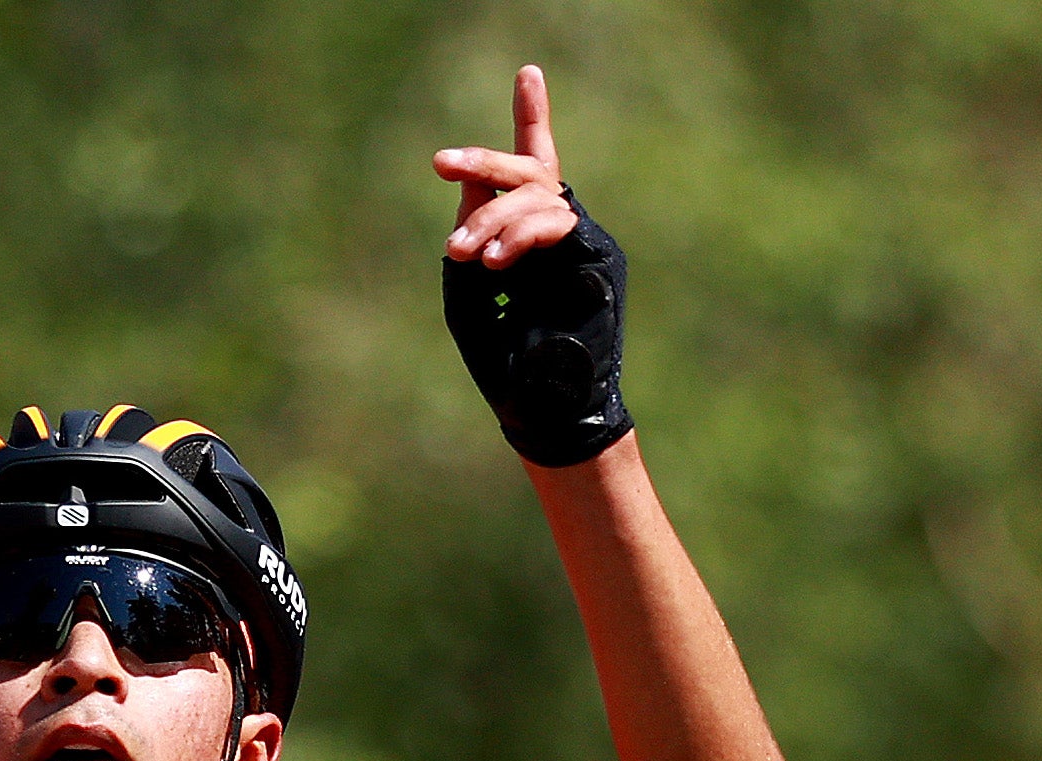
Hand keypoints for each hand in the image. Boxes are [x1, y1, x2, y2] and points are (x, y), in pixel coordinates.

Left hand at [434, 66, 633, 467]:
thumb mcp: (469, 292)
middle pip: (531, 173)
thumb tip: (472, 191)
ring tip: (465, 255)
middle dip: (486, 162)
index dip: (532, 120)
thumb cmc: (502, 361)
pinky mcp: (598, 260)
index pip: (532, 171)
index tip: (529, 72)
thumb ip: (472, 237)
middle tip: (443, 164)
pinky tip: (499, 260)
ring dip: (494, 219)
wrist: (542, 407)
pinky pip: (561, 223)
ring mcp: (581, 244)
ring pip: (540, 196)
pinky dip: (524, 235)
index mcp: (527, 238)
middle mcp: (559, 234)